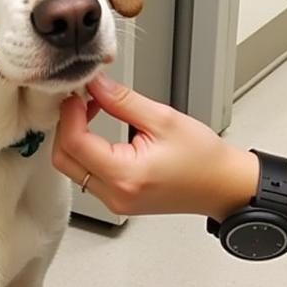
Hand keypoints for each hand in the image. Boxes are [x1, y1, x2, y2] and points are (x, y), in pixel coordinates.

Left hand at [53, 73, 258, 219]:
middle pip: (64, 159)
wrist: (222, 184)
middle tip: (81, 98)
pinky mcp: (118, 200)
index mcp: (125, 175)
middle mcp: (115, 195)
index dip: (70, 113)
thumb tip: (97, 85)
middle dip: (67, 125)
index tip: (78, 92)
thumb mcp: (164, 119)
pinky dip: (86, 150)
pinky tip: (100, 130)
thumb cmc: (203, 158)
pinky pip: (87, 175)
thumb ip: (124, 101)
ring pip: (72, 168)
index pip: (75, 143)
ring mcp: (114, 201)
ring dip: (74, 137)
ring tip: (93, 109)